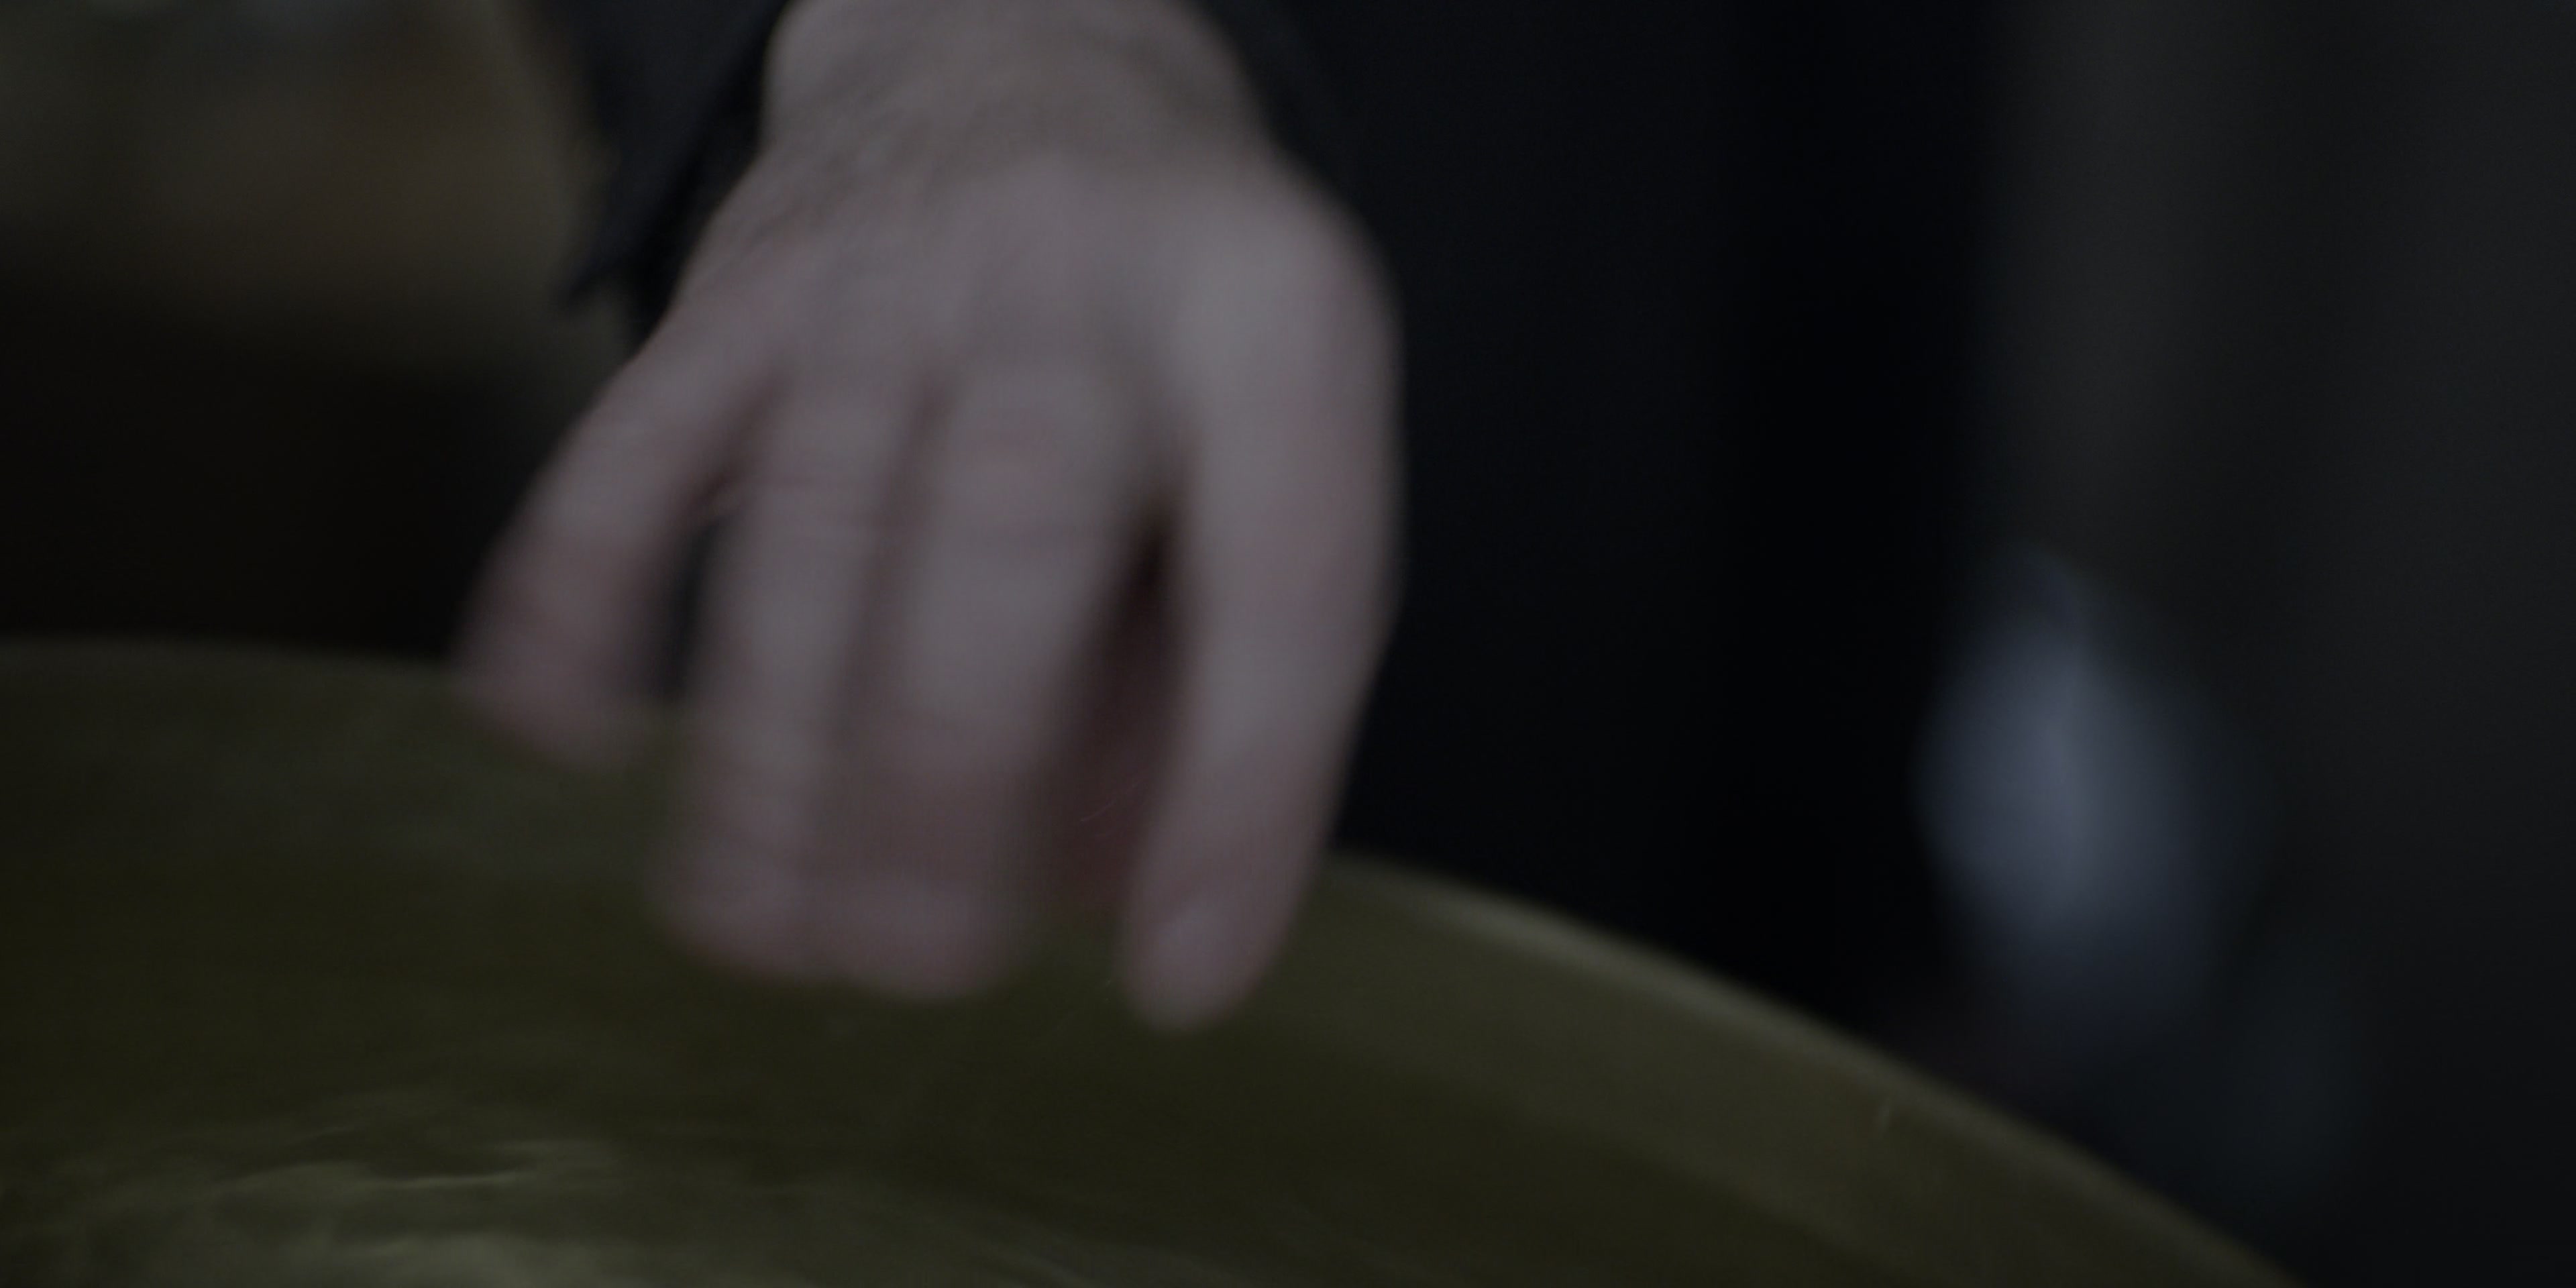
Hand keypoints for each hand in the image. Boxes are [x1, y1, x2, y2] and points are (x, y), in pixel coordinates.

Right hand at [460, 0, 1397, 1026]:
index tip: (1187, 969)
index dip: (1244, 789)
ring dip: (772, 757)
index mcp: (1268, 322)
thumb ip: (1227, 675)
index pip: (1283, 570)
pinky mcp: (737, 290)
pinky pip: (632, 447)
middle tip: (926, 964)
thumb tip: (1132, 906)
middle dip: (953, 778)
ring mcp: (892, 273)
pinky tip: (565, 742)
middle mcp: (1081, 278)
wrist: (1016, 53)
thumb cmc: (1166, 326)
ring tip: (769, 938)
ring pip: (813, 523)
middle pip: (1013, 530)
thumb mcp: (1270, 453)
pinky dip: (577, 600)